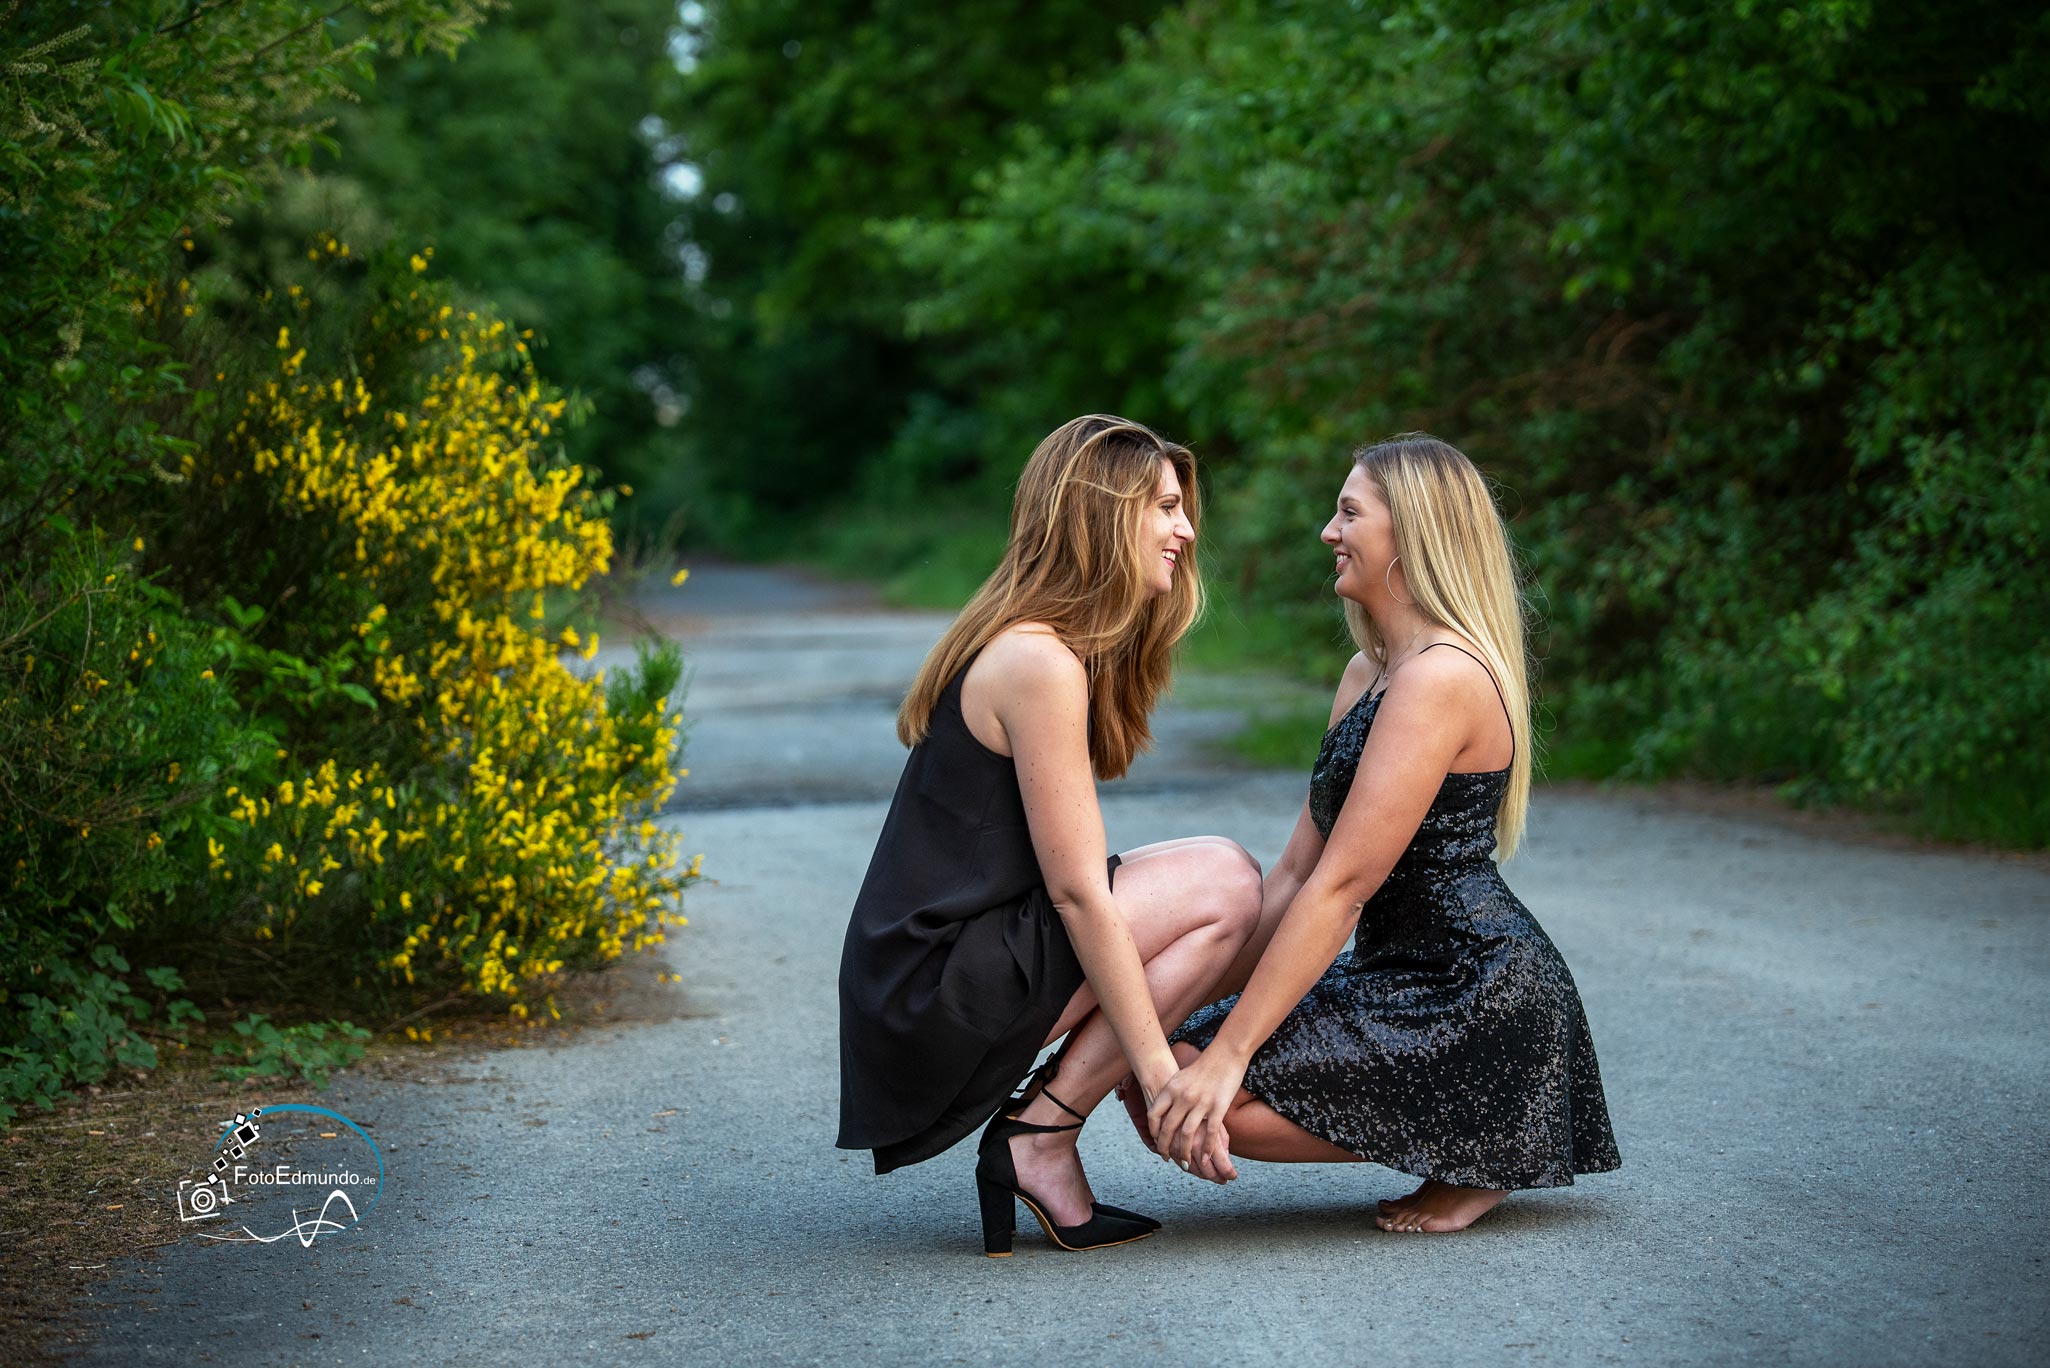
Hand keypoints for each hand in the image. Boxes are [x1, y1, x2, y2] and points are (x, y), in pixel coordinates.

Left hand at [1145, 1052, 1243, 1183]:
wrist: (1225, 1054)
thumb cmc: (1203, 1067)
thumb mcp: (1180, 1078)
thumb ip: (1171, 1094)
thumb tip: (1163, 1109)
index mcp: (1171, 1089)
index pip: (1154, 1115)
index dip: (1153, 1132)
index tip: (1155, 1142)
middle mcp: (1183, 1097)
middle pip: (1168, 1129)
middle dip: (1166, 1148)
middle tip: (1167, 1158)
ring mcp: (1200, 1103)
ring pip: (1187, 1135)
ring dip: (1184, 1152)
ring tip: (1185, 1163)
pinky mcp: (1218, 1107)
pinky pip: (1209, 1133)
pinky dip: (1206, 1148)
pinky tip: (1204, 1157)